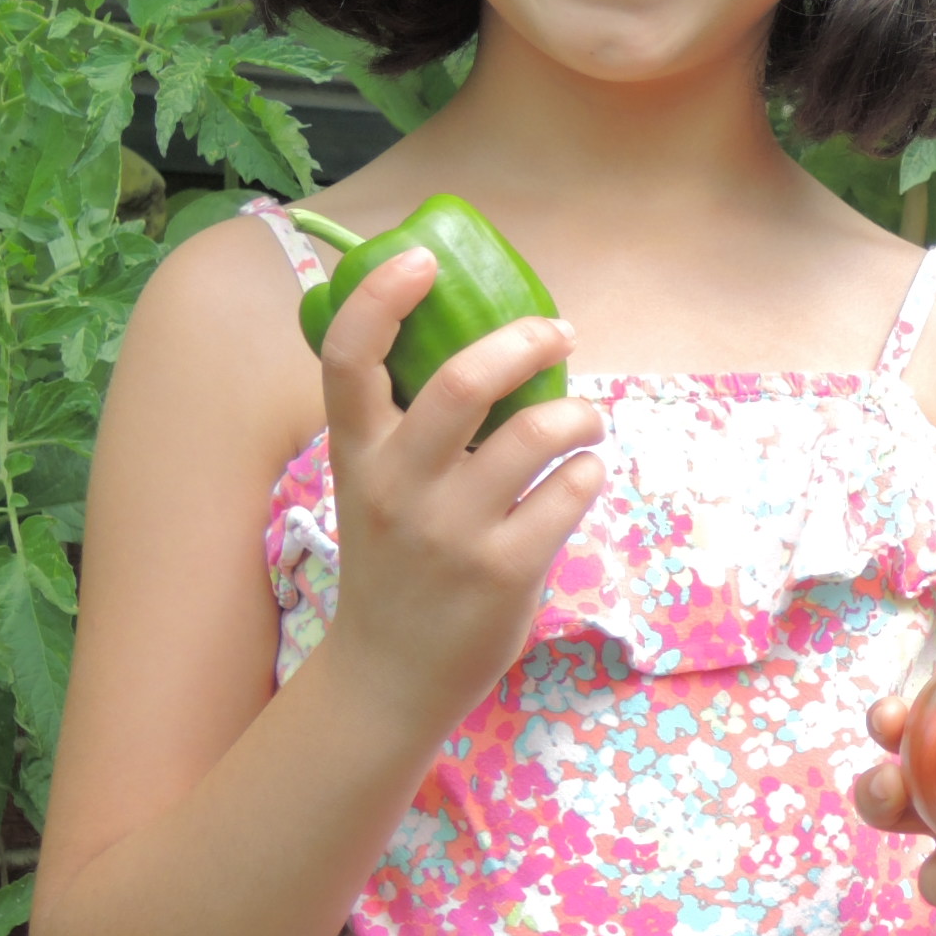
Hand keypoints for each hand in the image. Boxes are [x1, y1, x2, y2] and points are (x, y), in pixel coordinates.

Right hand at [308, 245, 606, 737]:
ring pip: (536, 432)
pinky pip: (569, 491)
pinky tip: (580, 476)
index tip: (422, 260)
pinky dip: (587, 471)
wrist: (389, 674)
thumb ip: (412, 426)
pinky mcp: (505, 569)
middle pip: (460, 381)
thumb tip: (490, 347)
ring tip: (585, 419)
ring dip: (578, 411)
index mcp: (356, 452)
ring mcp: (451, 530)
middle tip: (557, 332)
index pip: (347, 356)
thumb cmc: (395, 563)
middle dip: (523, 341)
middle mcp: (397, 484)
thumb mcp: (375, 487)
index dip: (380, 297)